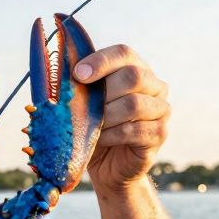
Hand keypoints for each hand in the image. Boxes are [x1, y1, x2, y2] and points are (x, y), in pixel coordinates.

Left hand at [74, 45, 169, 188]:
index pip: (123, 53)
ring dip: (106, 116)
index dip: (101, 61)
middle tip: (83, 107)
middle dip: (103, 92)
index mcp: (136, 68)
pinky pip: (135, 130)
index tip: (78, 74)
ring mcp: (161, 109)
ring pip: (134, 104)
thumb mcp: (86, 103)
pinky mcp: (159, 133)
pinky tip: (99, 139)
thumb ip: (81, 84)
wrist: (108, 166)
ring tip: (90, 126)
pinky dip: (111, 135)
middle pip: (133, 76)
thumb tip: (58, 69)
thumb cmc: (95, 128)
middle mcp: (154, 86)